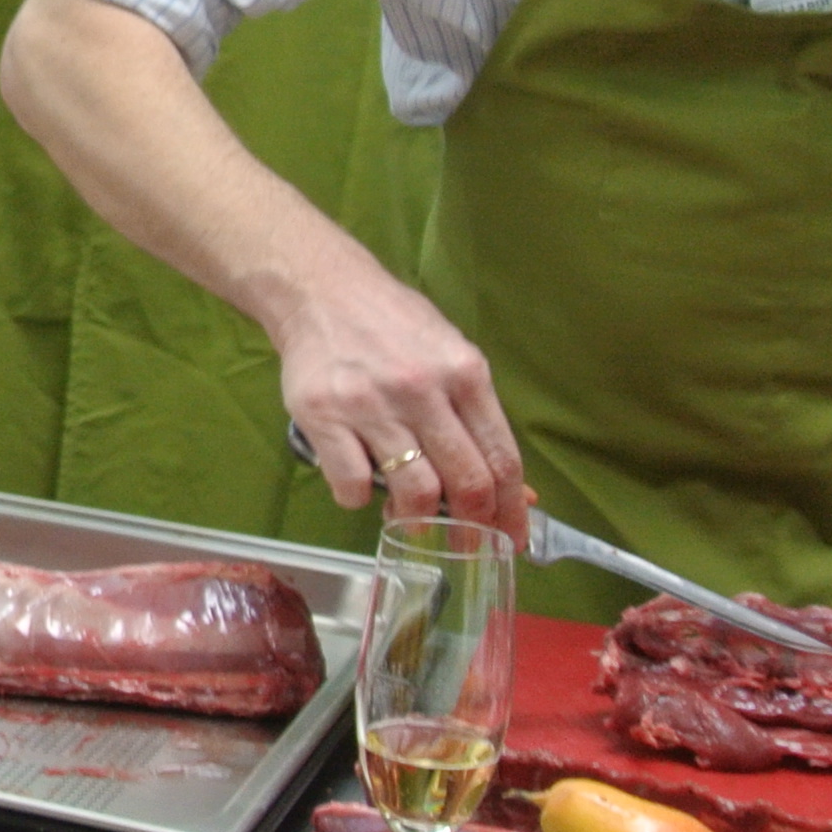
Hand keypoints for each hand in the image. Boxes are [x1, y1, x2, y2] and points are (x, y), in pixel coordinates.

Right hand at [265, 251, 526, 542]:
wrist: (319, 290)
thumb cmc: (391, 324)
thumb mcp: (448, 355)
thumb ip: (474, 415)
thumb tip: (509, 487)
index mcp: (464, 373)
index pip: (502, 458)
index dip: (511, 510)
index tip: (511, 539)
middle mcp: (422, 390)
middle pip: (466, 482)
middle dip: (473, 526)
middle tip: (465, 542)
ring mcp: (370, 405)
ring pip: (414, 491)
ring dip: (417, 518)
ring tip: (410, 516)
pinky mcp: (322, 417)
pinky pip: (352, 484)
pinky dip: (358, 498)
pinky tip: (358, 483)